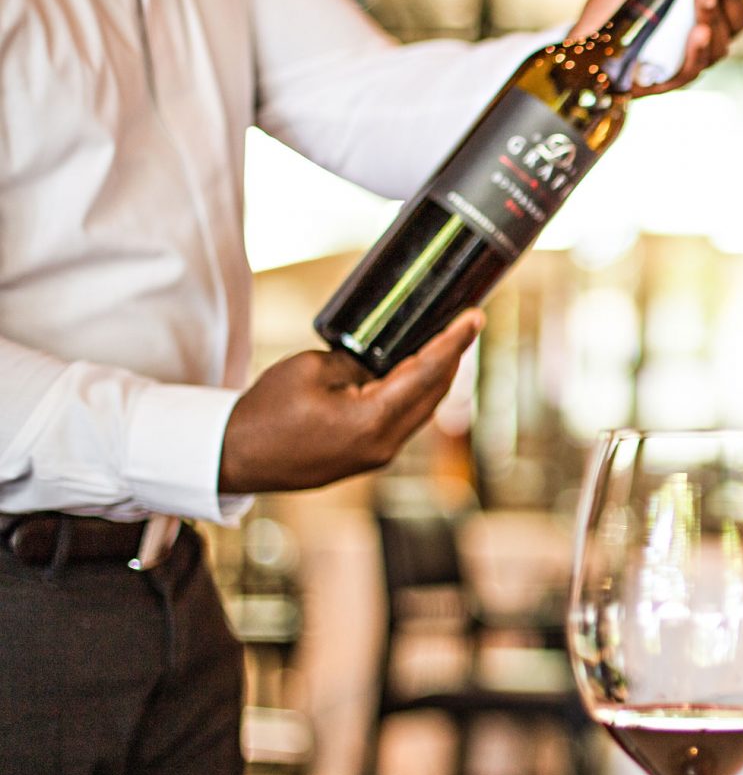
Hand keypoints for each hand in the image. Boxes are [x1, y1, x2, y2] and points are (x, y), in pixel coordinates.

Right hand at [218, 311, 482, 493]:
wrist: (236, 456)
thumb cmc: (267, 411)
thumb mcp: (313, 369)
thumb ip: (358, 361)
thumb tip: (383, 359)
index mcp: (373, 420)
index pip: (427, 373)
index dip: (454, 342)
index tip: (476, 318)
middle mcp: (386, 443)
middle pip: (434, 393)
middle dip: (452, 356)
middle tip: (465, 323)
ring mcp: (380, 455)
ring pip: (423, 408)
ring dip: (437, 375)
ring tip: (448, 342)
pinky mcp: (369, 457)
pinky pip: (405, 420)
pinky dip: (417, 393)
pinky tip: (420, 372)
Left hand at [568, 0, 742, 96]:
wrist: (581, 45)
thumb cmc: (617, 9)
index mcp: (710, 6)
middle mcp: (710, 32)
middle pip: (738, 13)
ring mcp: (695, 56)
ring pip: (722, 38)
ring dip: (715, 13)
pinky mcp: (674, 78)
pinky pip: (695, 65)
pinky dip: (699, 48)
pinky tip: (698, 31)